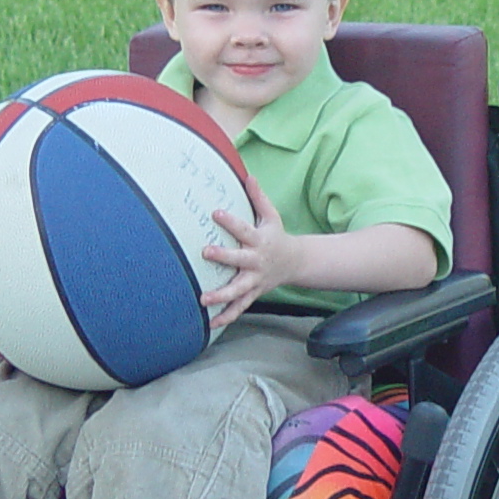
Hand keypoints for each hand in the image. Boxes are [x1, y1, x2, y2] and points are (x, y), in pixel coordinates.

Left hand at [200, 182, 303, 328]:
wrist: (295, 263)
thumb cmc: (276, 236)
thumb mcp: (272, 216)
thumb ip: (259, 198)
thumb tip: (248, 175)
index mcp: (259, 241)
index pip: (244, 229)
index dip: (230, 221)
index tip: (215, 212)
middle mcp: (256, 262)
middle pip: (240, 260)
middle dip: (224, 257)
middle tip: (206, 252)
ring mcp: (254, 280)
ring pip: (238, 290)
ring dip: (222, 296)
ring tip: (204, 299)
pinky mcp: (252, 293)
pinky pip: (239, 307)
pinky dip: (227, 316)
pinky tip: (211, 323)